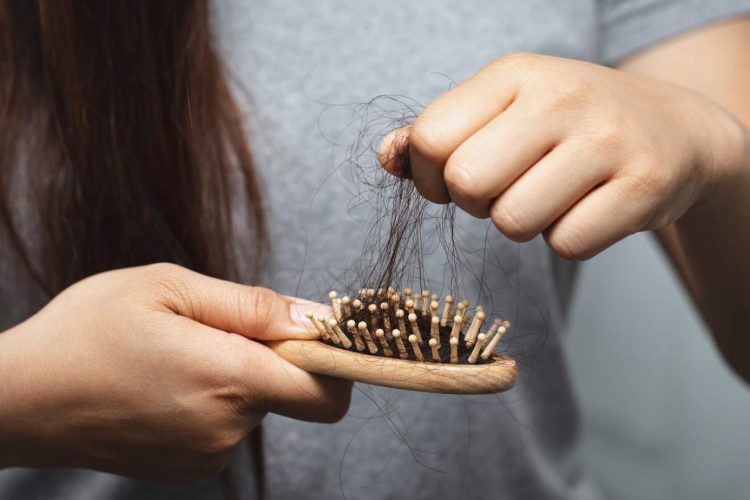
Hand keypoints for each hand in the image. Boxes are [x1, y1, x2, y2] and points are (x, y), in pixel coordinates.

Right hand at [0, 263, 350, 480]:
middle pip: (289, 391)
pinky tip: (165, 384)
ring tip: (175, 355)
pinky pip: (226, 426)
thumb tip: (316, 318)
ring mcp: (206, 455)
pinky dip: (212, 402)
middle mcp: (226, 428)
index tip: (314, 334)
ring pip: (254, 406)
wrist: (18, 398)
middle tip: (210, 330)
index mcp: (229, 378)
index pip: (327, 391)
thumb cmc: (88, 330)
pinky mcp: (187, 469)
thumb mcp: (169, 288)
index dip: (335, 361)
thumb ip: (252, 305)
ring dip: (234, 377)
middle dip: (268, 357)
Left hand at [380, 53, 747, 258]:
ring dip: (522, 224)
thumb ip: (438, 133)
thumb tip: (386, 157)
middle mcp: (561, 96)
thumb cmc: (569, 125)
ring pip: (513, 222)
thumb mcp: (504, 111)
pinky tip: (589, 208)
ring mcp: (607, 139)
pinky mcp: (644, 185)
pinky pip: (566, 245)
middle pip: (467, 184)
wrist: (677, 130)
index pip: (430, 138)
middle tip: (507, 189)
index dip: (430, 177)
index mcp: (514, 74)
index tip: (454, 180)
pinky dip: (569, 239)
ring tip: (551, 195)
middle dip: (476, 203)